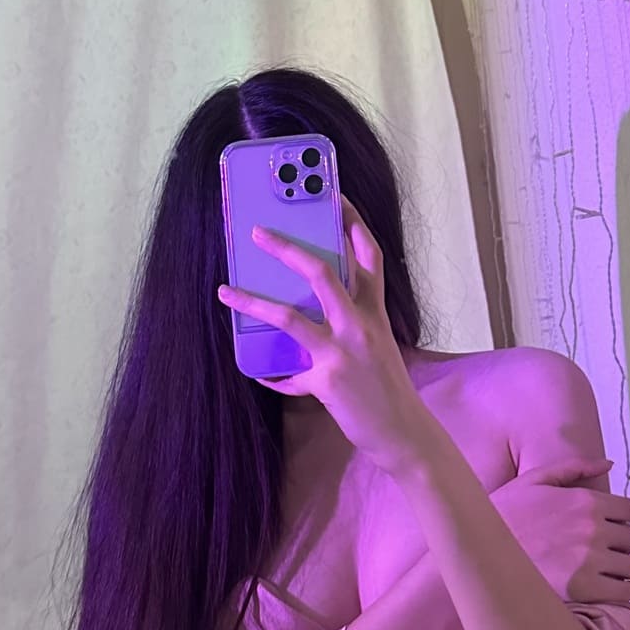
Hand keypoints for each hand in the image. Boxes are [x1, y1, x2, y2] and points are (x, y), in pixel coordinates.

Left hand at [216, 198, 432, 473]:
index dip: (353, 222)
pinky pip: (287, 373)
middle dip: (287, 248)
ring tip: (225, 291)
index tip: (334, 196)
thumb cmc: (386, 388)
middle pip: (323, 271)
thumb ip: (349, 325)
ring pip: (290, 316)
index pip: (369, 256)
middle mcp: (360, 324)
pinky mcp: (327, 379)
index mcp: (374, 312)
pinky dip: (268, 372)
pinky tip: (255, 371)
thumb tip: (307, 314)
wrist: (404, 432)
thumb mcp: (376, 346)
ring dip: (252, 301)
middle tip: (259, 232)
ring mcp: (343, 351)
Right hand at [490, 460, 629, 604]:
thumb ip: (573, 468)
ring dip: (618, 568)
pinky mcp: (585, 590)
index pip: (629, 510)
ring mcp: (590, 561)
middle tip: (595, 550)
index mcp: (584, 501)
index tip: (602, 527)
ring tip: (597, 571)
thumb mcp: (533, 481)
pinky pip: (624, 592)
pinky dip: (616, 592)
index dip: (617, 518)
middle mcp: (592, 529)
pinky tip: (597, 587)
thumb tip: (608, 464)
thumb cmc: (503, 516)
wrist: (479, 553)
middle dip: (616, 543)